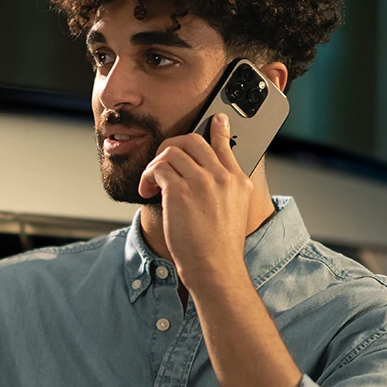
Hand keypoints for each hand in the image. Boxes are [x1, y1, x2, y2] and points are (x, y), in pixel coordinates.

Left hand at [138, 113, 252, 287]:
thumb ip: (225, 188)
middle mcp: (222, 176)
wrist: (215, 267)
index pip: (226, 143)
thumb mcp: (235, 211)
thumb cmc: (218, 246)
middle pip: (192, 140)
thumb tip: (205, 174)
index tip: (216, 118)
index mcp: (238, 180)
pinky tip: (148, 190)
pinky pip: (157, 168)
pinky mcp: (180, 190)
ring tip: (153, 183)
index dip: (218, 127)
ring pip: (171, 151)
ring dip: (155, 165)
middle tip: (162, 161)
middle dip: (171, 146)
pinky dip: (148, 177)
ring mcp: (202, 181)